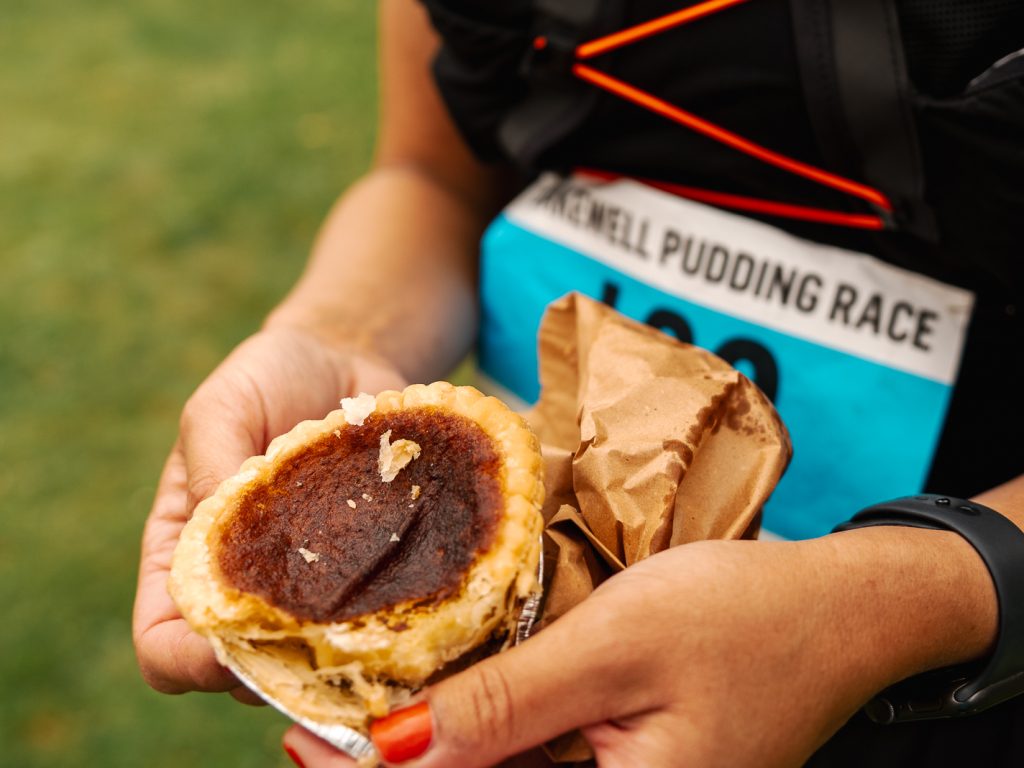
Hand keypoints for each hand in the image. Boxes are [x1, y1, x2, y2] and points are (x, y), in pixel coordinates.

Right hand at [132, 326, 406, 698]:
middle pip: (246, 671)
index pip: (165, 645)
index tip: (232, 641)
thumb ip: (211, 465)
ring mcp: (313, 587)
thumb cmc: (269, 376)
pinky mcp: (371, 574)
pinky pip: (380, 619)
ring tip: (373, 604)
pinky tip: (416, 583)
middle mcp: (248, 587)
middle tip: (320, 630)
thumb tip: (219, 540)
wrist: (348, 358)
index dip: (188, 661)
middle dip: (278, 667)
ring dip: (343, 649)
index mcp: (186, 556)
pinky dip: (395, 615)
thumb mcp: (222, 406)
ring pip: (318, 658)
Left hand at [282, 537, 906, 767]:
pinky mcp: (627, 765)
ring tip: (365, 696)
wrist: (840, 610)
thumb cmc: (745, 618)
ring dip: (436, 743)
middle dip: (395, 762)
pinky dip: (488, 727)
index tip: (301, 740)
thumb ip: (505, 704)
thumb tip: (390, 749)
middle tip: (317, 715)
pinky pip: (539, 757)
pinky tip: (449, 692)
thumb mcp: (617, 648)